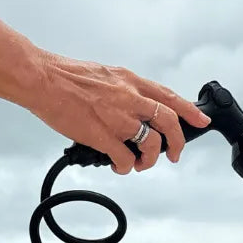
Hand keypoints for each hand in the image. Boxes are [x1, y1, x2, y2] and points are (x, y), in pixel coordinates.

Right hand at [27, 54, 210, 174]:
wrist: (41, 79)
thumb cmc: (66, 77)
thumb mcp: (105, 74)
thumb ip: (124, 90)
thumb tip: (135, 106)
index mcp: (130, 81)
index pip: (169, 96)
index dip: (190, 111)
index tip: (201, 121)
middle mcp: (129, 97)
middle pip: (169, 122)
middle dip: (177, 143)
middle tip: (173, 155)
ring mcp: (118, 117)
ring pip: (152, 144)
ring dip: (150, 160)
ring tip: (139, 164)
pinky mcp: (103, 135)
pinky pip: (126, 159)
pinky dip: (126, 167)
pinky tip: (118, 166)